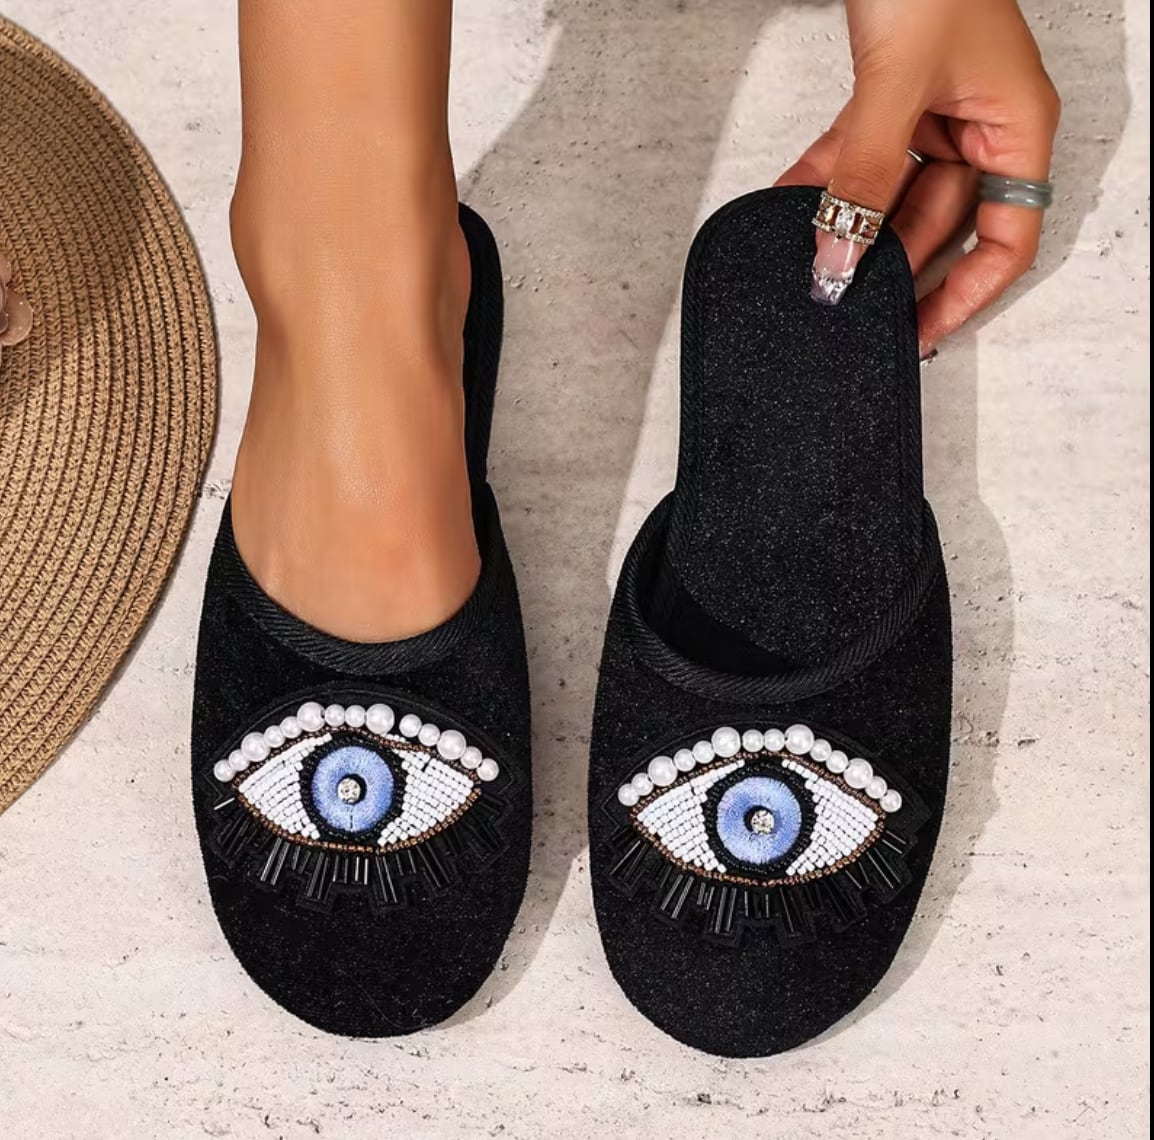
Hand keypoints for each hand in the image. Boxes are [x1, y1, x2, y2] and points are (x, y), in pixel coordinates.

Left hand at [777, 0, 1059, 354]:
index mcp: (1015, 128)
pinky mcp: (887, 99)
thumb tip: (837, 263)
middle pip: (938, 222)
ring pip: (892, 195)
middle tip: (842, 306)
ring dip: (847, 226)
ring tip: (806, 267)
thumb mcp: (895, 89)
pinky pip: (856, 158)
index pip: (1006, 238)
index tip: (920, 333)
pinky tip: (783, 212)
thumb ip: (864, 180)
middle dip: (888, 263)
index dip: (966, 293)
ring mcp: (932, 113)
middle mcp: (978, 126)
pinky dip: (821, 183)